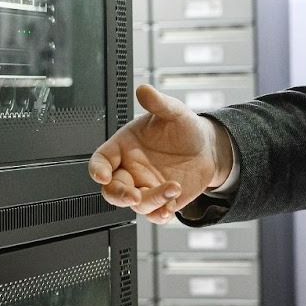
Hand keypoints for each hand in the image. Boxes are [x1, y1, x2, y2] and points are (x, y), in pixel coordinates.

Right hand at [88, 84, 233, 221]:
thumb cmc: (184, 128)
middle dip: (119, 195)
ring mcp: (145, 187)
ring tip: (172, 189)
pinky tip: (170, 209)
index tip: (103, 175)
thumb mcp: (173, 111)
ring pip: (135, 204)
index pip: (101, 160)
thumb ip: (158, 103)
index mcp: (124, 147)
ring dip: (151, 202)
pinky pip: (154, 214)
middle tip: (132, 196)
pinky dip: (160, 215)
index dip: (98, 169)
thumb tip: (144, 89)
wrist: (208, 148)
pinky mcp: (161, 200)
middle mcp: (131, 170)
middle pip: (112, 189)